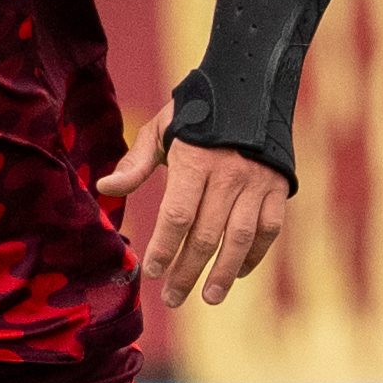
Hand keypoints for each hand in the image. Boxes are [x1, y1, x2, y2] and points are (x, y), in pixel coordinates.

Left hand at [99, 123, 292, 305]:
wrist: (253, 85)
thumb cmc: (198, 112)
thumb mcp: (162, 128)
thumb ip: (135, 163)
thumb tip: (104, 188)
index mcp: (196, 161)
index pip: (178, 215)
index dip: (164, 247)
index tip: (152, 271)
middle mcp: (229, 175)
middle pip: (206, 235)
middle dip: (187, 271)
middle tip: (172, 297)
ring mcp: (257, 183)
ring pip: (240, 239)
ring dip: (223, 273)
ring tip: (208, 297)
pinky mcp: (279, 187)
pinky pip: (269, 230)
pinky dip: (255, 254)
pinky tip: (237, 272)